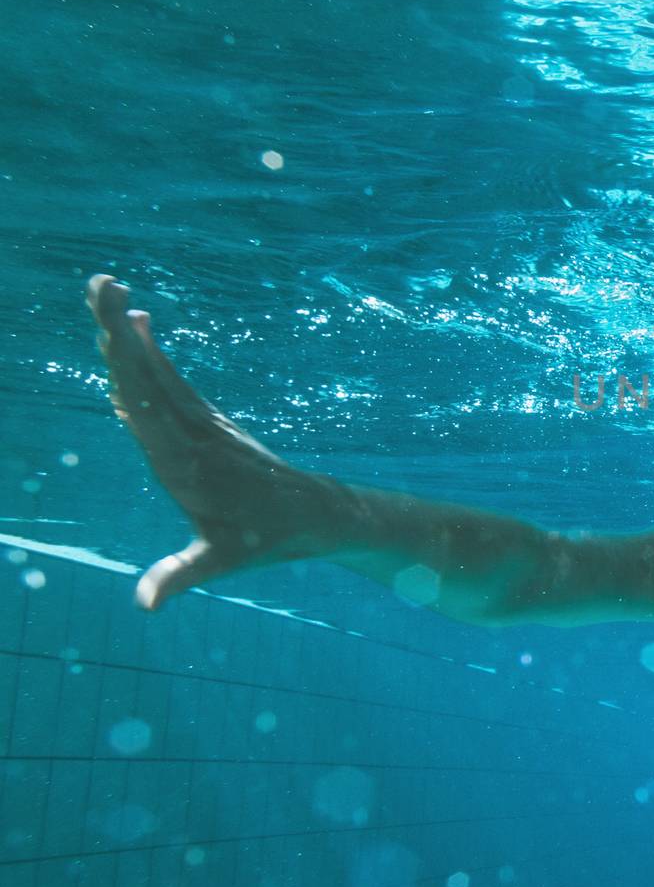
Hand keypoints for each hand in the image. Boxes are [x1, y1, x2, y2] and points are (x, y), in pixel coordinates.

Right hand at [86, 275, 337, 608]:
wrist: (318, 515)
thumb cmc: (269, 538)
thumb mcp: (222, 560)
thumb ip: (180, 576)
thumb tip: (145, 604)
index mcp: (185, 460)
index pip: (148, 404)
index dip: (130, 364)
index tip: (113, 326)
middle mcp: (191, 434)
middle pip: (150, 375)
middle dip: (121, 332)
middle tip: (101, 282)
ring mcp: (202, 425)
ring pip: (160, 374)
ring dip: (132, 337)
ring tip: (109, 295)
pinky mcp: (209, 424)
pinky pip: (173, 384)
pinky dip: (151, 357)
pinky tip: (139, 329)